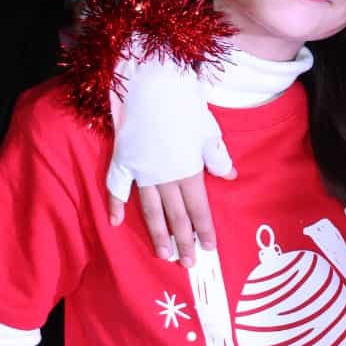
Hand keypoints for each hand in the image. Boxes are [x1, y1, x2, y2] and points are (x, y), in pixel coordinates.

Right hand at [106, 49, 235, 263]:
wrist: (151, 81)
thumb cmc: (184, 103)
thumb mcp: (209, 130)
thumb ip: (218, 157)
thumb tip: (230, 176)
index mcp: (189, 170)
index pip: (199, 209)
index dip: (205, 230)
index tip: (210, 248)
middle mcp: (165, 176)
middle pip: (176, 216)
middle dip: (184, 241)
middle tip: (189, 263)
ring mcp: (141, 170)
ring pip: (150, 210)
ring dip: (157, 233)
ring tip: (163, 254)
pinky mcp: (122, 159)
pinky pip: (117, 187)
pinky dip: (115, 204)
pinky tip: (115, 222)